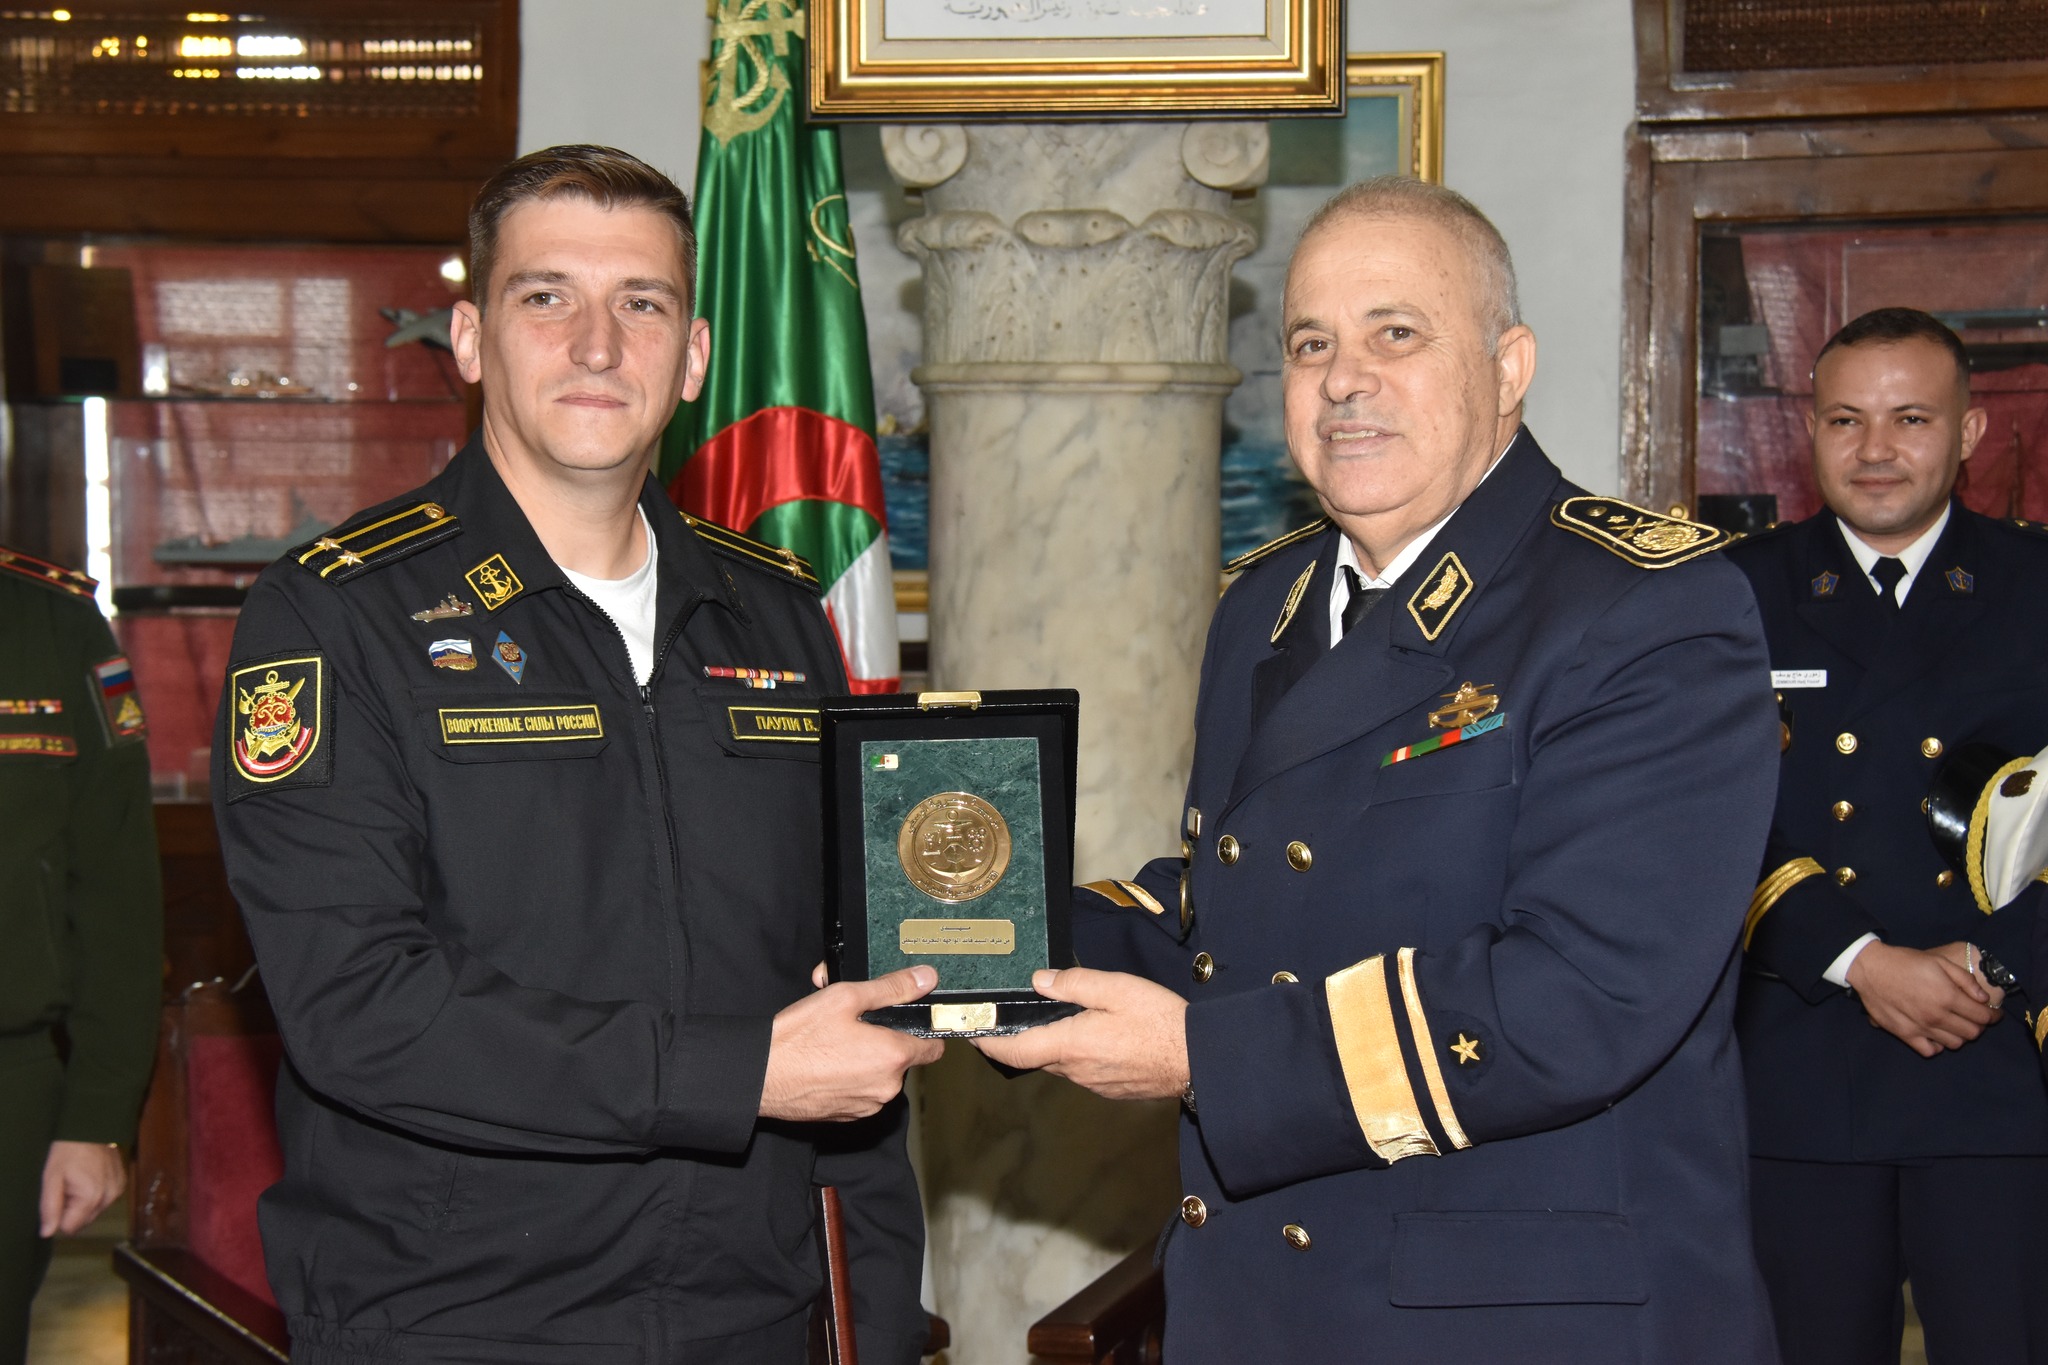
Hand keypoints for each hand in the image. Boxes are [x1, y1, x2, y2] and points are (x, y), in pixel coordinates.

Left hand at [40, 1140, 125, 1237]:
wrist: (90, 1127)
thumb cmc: (68, 1151)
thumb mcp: (50, 1178)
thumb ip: (49, 1208)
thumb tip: (47, 1233)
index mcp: (91, 1198)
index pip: (70, 1228)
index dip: (59, 1215)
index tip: (58, 1196)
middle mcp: (109, 1197)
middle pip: (83, 1221)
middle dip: (72, 1209)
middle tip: (66, 1186)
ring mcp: (117, 1191)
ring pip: (93, 1212)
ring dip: (83, 1202)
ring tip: (78, 1179)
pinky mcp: (121, 1185)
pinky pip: (103, 1201)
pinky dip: (94, 1194)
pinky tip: (89, 1177)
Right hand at [759, 966, 943, 1121]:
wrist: (761, 1076)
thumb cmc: (799, 1038)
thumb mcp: (846, 998)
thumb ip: (891, 988)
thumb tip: (925, 978)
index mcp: (893, 1056)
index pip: (934, 1047)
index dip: (924, 1031)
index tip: (909, 1021)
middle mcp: (887, 1087)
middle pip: (904, 1060)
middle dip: (886, 1041)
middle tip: (856, 1023)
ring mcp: (867, 1106)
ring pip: (881, 1076)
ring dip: (869, 1061)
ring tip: (837, 1043)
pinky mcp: (848, 1116)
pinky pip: (862, 1093)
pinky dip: (853, 1079)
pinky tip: (829, 1063)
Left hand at [971, 967, 1188, 1100]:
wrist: (1199, 1060)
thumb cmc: (1160, 1021)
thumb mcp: (1116, 988)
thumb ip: (1075, 983)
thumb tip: (1039, 982)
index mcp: (1069, 1044)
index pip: (1012, 1051)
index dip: (987, 1042)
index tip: (971, 1031)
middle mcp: (1075, 1070)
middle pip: (1033, 1057)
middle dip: (1017, 1039)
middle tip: (1010, 1015)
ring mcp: (1092, 1083)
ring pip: (1057, 1063)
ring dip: (1048, 1044)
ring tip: (1052, 1018)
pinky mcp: (1109, 1087)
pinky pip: (1080, 1070)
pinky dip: (1072, 1053)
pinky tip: (1090, 1034)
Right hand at [1846, 941, 1999, 1056]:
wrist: (1871, 968)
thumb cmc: (1906, 962)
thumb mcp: (1939, 961)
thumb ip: (1965, 980)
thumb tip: (1983, 999)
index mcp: (1948, 997)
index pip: (1983, 1017)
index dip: (1993, 1016)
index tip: (1994, 1013)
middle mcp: (1937, 1016)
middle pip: (1972, 1033)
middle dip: (1979, 1025)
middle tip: (1974, 1017)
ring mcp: (1920, 1028)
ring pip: (1954, 1044)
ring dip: (1960, 1035)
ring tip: (1955, 1024)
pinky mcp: (1905, 1034)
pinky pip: (1930, 1050)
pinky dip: (1938, 1046)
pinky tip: (1936, 1034)